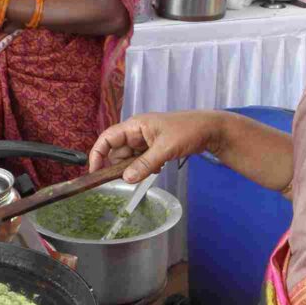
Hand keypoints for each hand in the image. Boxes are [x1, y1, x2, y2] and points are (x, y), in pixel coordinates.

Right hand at [88, 110, 224, 182]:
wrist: (211, 129)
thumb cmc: (189, 130)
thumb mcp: (165, 149)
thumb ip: (144, 164)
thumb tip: (126, 179)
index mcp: (135, 125)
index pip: (107, 138)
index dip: (97, 154)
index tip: (94, 171)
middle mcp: (137, 131)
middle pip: (117, 151)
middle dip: (120, 166)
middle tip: (130, 177)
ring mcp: (146, 140)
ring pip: (129, 158)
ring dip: (135, 168)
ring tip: (152, 169)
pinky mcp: (154, 147)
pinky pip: (141, 160)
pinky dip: (145, 168)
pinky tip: (158, 168)